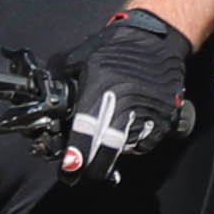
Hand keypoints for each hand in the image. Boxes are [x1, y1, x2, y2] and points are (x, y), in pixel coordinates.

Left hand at [60, 6, 199, 172]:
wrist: (157, 38)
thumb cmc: (118, 45)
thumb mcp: (84, 58)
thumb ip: (66, 80)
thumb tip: (48, 99)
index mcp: (102, 89)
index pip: (86, 131)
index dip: (76, 156)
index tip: (69, 171)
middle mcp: (125, 104)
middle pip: (108, 149)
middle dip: (93, 168)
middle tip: (82, 175)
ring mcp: (149, 113)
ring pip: (126, 149)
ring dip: (112, 154)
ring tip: (102, 149)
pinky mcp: (165, 118)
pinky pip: (145, 143)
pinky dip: (133, 145)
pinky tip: (125, 135)